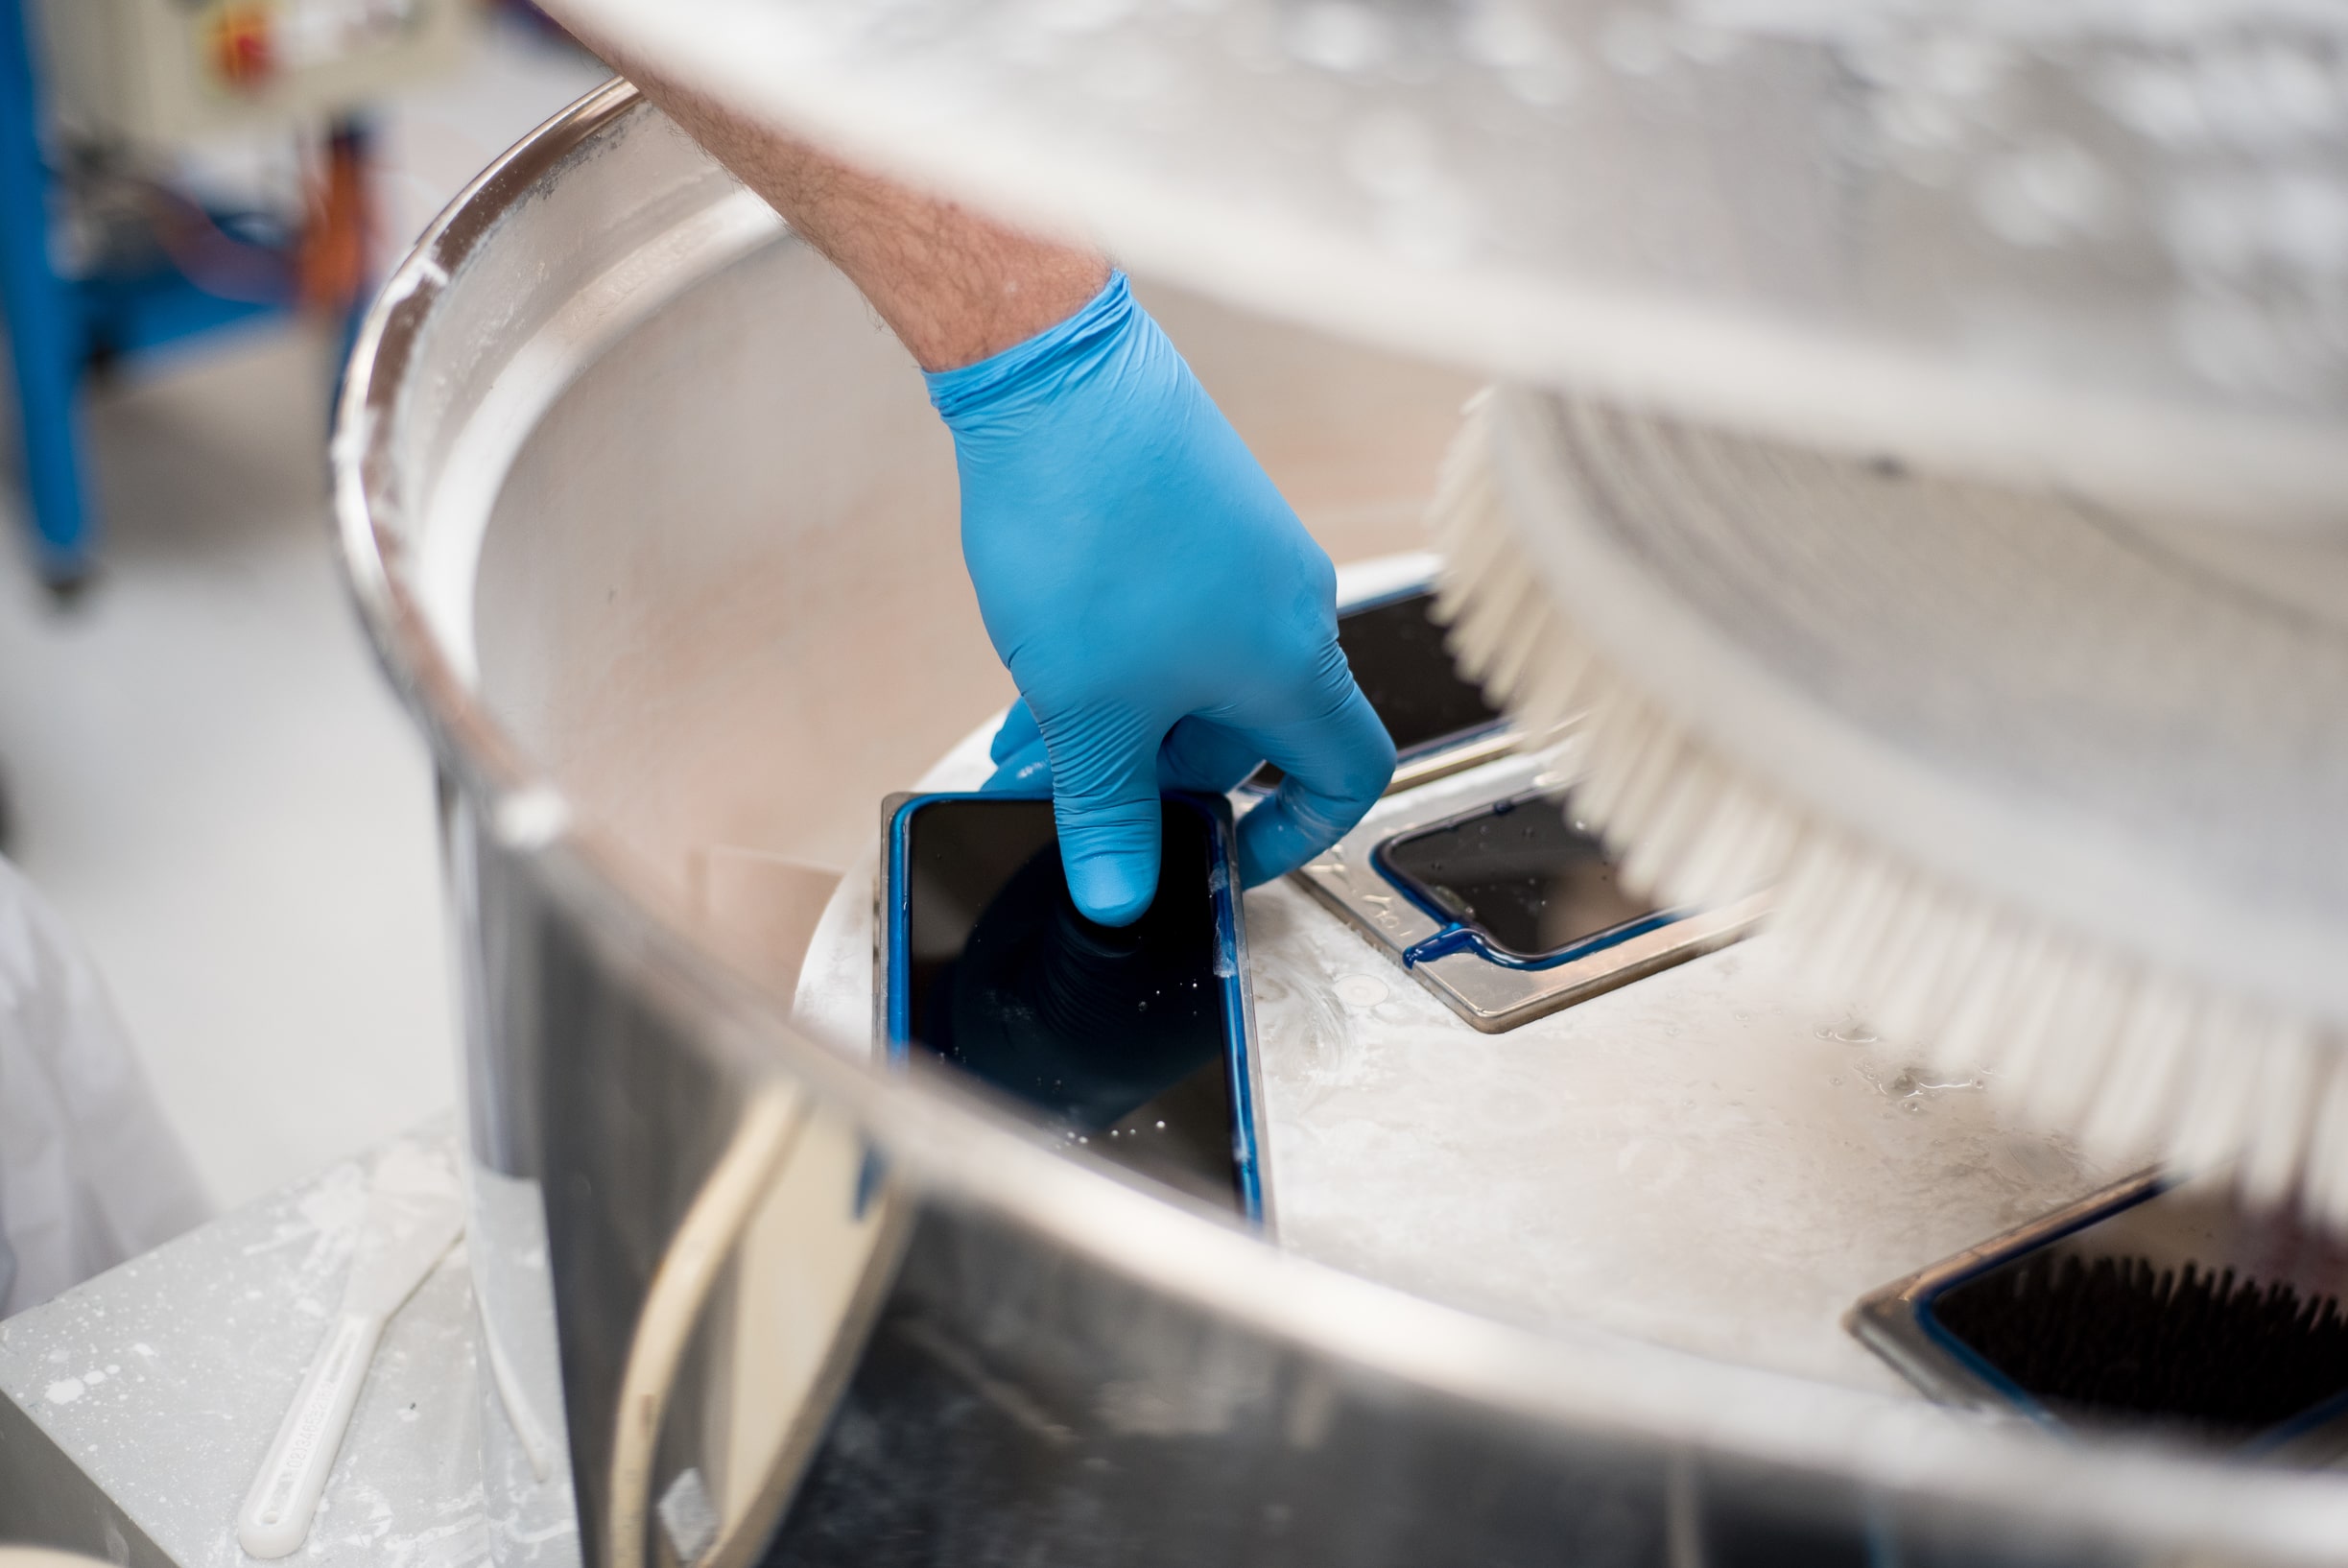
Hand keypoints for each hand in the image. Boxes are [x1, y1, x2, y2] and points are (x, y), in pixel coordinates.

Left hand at [929, 274, 1394, 924]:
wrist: (1051, 373)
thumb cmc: (1090, 523)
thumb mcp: (1086, 707)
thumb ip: (1105, 813)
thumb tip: (1118, 894)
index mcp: (1294, 665)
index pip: (1348, 778)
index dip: (1297, 839)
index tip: (1230, 861)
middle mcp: (1290, 606)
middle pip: (1253, 732)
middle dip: (1160, 778)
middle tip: (1080, 801)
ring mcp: (1247, 554)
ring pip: (1195, 676)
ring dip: (1120, 721)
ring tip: (1030, 742)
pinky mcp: (1200, 515)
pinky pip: (1174, 618)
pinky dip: (1115, 660)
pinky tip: (1036, 671)